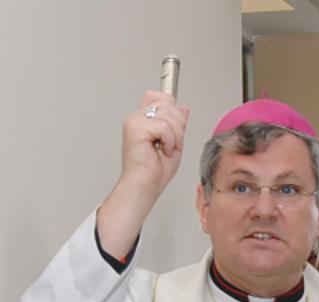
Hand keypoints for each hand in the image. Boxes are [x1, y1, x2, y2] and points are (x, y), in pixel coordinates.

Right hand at [96, 91, 189, 258]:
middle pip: (168, 102)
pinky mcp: (136, 129)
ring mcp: (135, 122)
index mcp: (142, 120)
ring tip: (166, 149)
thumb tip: (183, 107)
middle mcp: (137, 118)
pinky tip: (162, 151)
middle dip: (178, 124)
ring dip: (175, 135)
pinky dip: (170, 141)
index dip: (172, 109)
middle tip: (171, 144)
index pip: (160, 96)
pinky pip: (164, 126)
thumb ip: (177, 124)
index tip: (174, 128)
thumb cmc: (154, 172)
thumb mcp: (174, 142)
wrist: (144, 188)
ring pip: (168, 113)